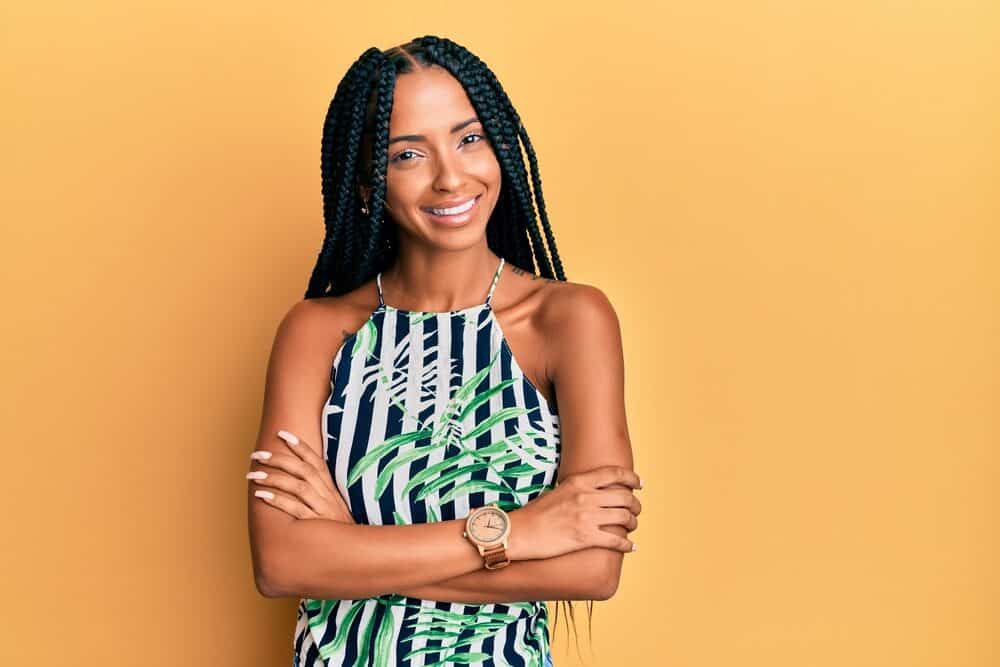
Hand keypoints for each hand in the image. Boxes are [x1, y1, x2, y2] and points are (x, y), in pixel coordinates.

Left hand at [247, 429, 354, 522]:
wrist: (354, 552)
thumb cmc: (339, 530)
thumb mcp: (333, 506)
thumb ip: (319, 492)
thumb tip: (298, 477)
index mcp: (331, 489)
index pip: (316, 461)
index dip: (300, 446)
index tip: (283, 434)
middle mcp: (328, 496)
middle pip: (303, 470)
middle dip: (279, 459)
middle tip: (257, 454)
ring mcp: (323, 510)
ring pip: (298, 487)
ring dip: (274, 478)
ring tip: (253, 474)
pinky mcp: (316, 526)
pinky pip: (296, 510)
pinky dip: (278, 501)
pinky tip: (261, 495)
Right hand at [508, 465, 640, 560]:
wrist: (520, 532)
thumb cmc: (536, 513)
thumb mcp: (559, 491)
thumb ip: (579, 488)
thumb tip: (597, 492)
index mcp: (579, 481)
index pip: (614, 473)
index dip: (632, 478)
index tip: (639, 484)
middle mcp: (586, 497)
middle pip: (625, 496)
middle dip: (635, 505)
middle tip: (636, 510)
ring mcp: (586, 517)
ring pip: (624, 518)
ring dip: (633, 523)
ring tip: (631, 527)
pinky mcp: (585, 538)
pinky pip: (616, 541)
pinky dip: (627, 545)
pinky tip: (631, 547)